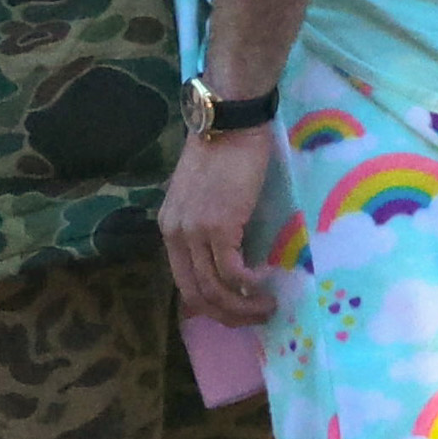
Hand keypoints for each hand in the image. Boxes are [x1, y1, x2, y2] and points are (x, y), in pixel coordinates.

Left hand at [161, 130, 276, 327]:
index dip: (210, 304)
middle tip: (256, 318)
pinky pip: (232, 273)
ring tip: (268, 306)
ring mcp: (195, 232)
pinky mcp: (219, 227)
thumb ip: (207, 224)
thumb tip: (229, 255)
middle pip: (197, 294)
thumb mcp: (205, 194)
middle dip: (228, 315)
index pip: (184, 281)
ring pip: (215, 290)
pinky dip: (249, 286)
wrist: (230, 120)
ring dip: (243, 306)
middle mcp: (175, 233)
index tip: (236, 309)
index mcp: (169, 227)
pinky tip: (265, 283)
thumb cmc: (225, 150)